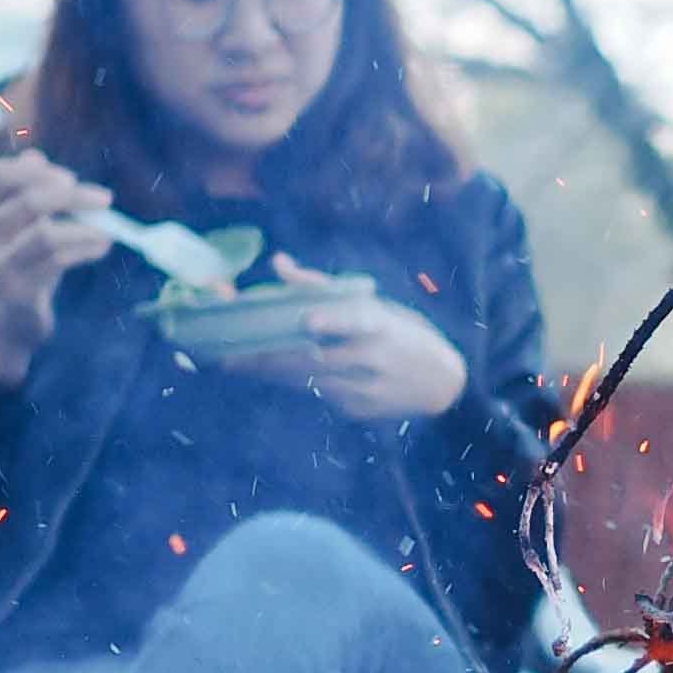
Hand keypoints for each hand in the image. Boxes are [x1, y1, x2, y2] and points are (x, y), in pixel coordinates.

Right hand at [0, 149, 112, 388]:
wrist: (5, 324)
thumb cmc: (21, 267)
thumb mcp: (22, 229)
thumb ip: (27, 194)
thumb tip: (34, 156)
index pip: (2, 175)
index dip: (38, 171)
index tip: (69, 178)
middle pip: (30, 201)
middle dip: (74, 196)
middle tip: (105, 199)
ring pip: (45, 234)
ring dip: (86, 228)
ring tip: (108, 231)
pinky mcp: (15, 291)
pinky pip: (57, 263)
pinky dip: (85, 250)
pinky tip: (101, 248)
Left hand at [219, 255, 467, 419]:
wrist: (443, 383)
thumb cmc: (402, 333)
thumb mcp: (376, 305)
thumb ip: (321, 286)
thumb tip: (277, 262)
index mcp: (381, 324)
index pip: (356, 320)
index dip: (334, 321)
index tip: (310, 321)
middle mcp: (374, 357)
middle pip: (316, 359)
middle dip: (268, 359)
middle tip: (229, 357)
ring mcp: (367, 388)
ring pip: (309, 381)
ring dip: (272, 373)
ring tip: (238, 364)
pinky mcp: (361, 410)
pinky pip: (320, 395)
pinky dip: (297, 384)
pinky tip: (275, 376)